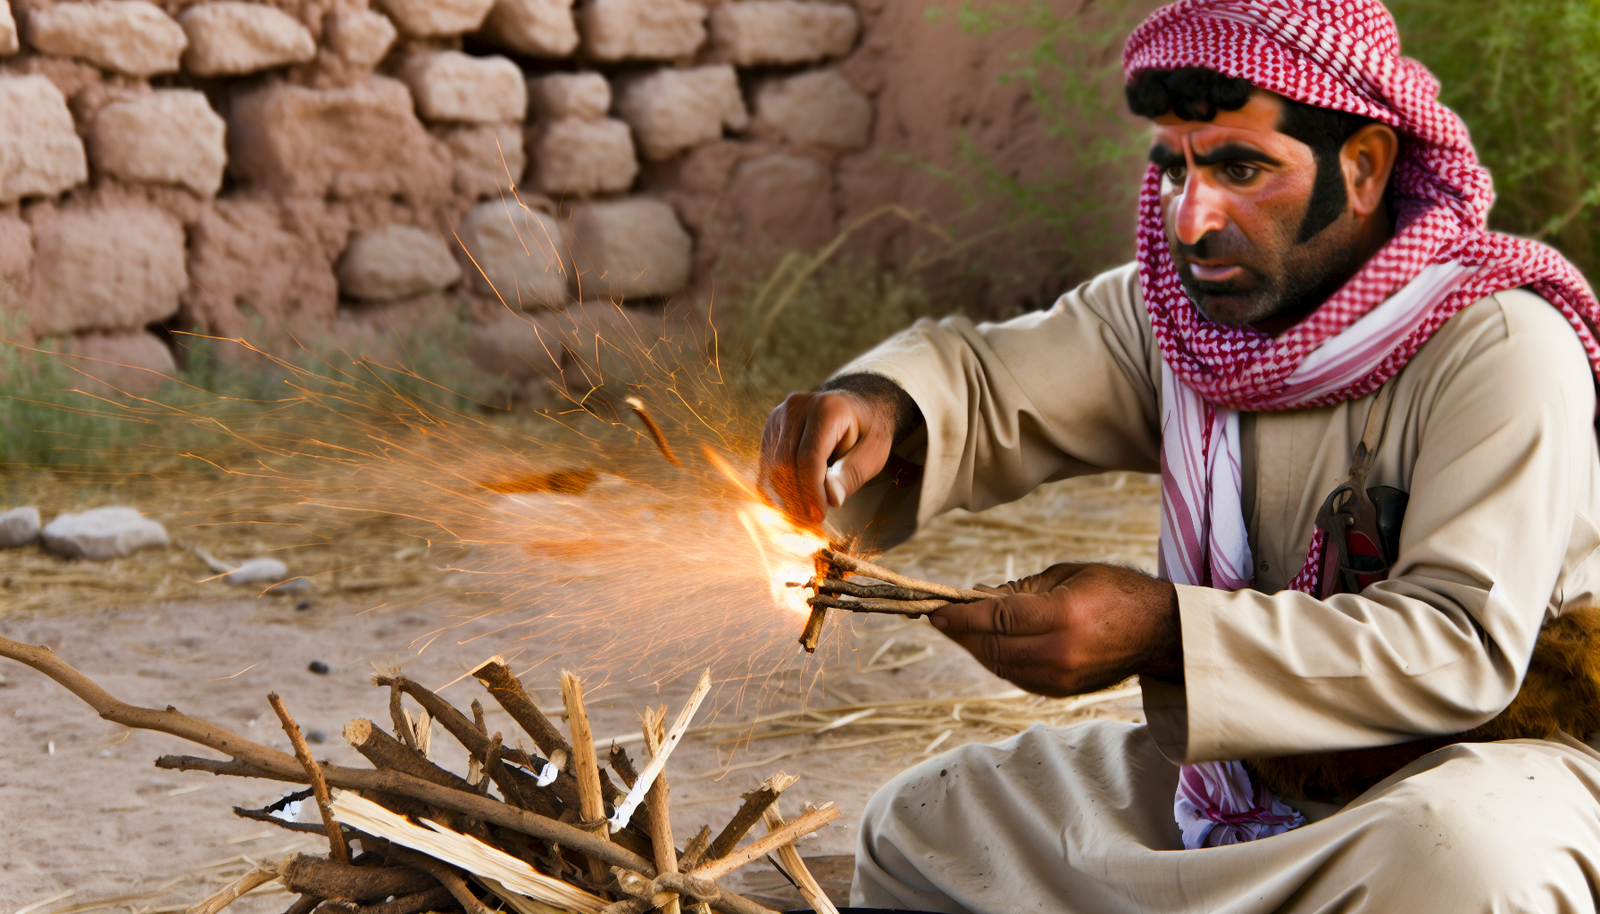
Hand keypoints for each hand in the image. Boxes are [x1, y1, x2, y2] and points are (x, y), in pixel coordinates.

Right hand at [758, 390, 894, 526]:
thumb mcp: (873, 453)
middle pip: (785, 462)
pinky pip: (767, 465)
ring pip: (772, 466)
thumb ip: (852, 474)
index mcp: (826, 409)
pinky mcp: (770, 429)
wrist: (855, 408)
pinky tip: (791, 502)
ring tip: (803, 515)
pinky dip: (777, 487)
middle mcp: (797, 407)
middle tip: (810, 523)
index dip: (810, 491)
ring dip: (785, 496)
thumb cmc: (866, 431)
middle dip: (796, 497)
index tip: (817, 517)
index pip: (809, 457)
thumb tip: (831, 500)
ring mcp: (779, 417)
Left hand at [930, 563, 1181, 696]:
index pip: (997, 620)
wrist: (1160, 633)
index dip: (961, 616)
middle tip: (939, 616)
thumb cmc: (1115, 591)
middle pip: (990, 648)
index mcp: (1063, 616)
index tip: (936, 610)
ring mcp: (1060, 678)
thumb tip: (976, 597)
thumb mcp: (1067, 575)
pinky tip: (985, 642)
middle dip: (960, 633)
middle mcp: (1059, 653)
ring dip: (973, 647)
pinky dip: (994, 659)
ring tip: (957, 627)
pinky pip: (1013, 676)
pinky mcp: (1060, 691)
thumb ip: (1019, 590)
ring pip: (997, 665)